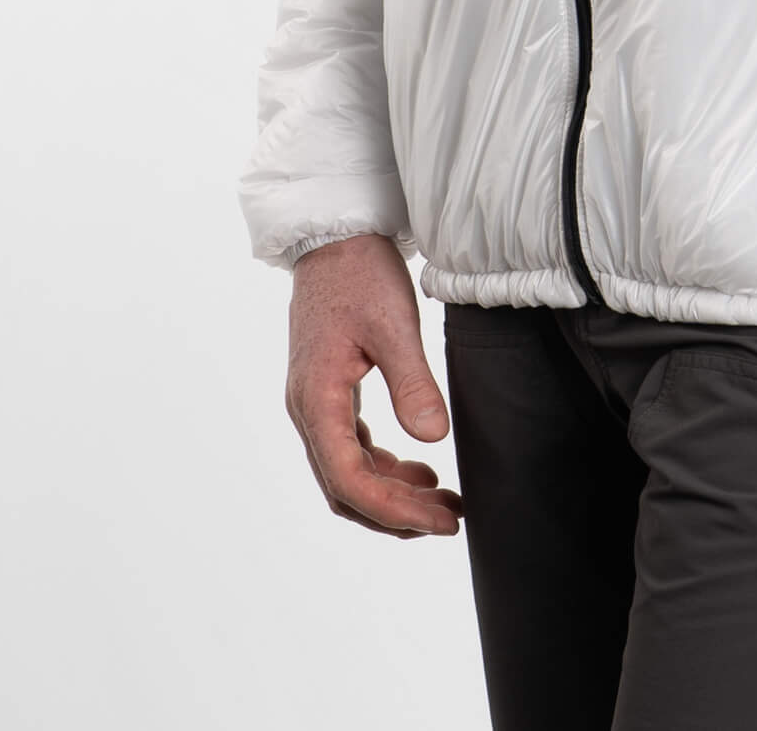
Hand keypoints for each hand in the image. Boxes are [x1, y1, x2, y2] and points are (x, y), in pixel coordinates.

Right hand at [285, 231, 464, 539]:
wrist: (335, 235)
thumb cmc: (360, 272)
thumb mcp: (394, 324)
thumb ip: (412, 383)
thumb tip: (433, 440)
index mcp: (316, 399)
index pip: (350, 481)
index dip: (395, 511)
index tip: (442, 520)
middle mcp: (307, 410)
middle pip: (345, 488)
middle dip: (396, 514)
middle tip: (450, 518)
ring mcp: (314, 402)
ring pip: (346, 474)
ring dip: (391, 495)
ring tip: (442, 499)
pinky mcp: (328, 392)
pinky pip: (350, 449)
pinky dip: (384, 468)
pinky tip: (420, 467)